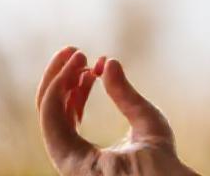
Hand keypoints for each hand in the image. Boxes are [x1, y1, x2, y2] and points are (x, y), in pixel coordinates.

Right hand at [36, 45, 200, 175]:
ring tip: (74, 53)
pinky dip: (58, 90)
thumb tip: (109, 62)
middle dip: (59, 78)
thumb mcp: (145, 118)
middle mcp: (71, 155)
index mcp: (84, 152)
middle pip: (52, 112)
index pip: (68, 116)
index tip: (90, 62)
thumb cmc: (162, 159)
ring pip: (47, 111)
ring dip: (57, 78)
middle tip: (72, 50)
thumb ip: (124, 94)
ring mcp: (66, 158)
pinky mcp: (67, 159)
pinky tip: (73, 70)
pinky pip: (51, 119)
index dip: (76, 87)